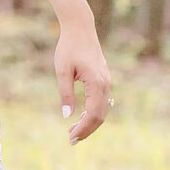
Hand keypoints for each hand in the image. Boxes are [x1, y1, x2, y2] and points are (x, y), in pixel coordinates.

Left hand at [56, 14, 111, 143]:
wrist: (80, 28)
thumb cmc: (69, 47)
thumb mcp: (62, 70)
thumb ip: (65, 93)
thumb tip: (67, 116)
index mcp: (97, 84)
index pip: (93, 114)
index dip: (83, 129)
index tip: (71, 138)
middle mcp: (105, 85)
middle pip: (100, 116)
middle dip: (86, 130)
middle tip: (71, 140)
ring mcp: (107, 82)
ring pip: (102, 110)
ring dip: (89, 122)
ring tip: (73, 131)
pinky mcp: (104, 80)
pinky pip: (102, 102)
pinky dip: (93, 112)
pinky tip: (81, 117)